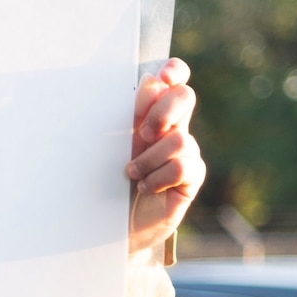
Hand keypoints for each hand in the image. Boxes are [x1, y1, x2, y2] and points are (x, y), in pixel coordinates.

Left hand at [125, 58, 204, 255]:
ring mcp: (185, 154)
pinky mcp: (191, 179)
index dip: (175, 72)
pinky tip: (145, 186)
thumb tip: (151, 81)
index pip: (174, 81)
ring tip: (131, 174)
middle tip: (142, 133)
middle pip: (186, 97)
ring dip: (149, 158)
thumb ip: (132, 114)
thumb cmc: (106, 181)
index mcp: (152, 114)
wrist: (108, 224)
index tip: (165, 76)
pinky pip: (184, 166)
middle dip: (163, 111)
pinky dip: (159, 176)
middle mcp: (172, 129)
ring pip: (180, 139)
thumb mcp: (114, 145)